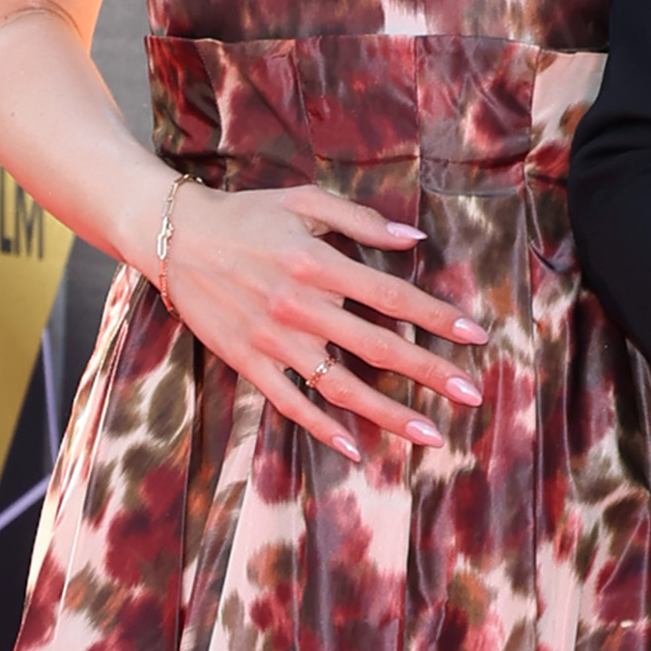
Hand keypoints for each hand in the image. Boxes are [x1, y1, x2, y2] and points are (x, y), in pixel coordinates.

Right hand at [156, 181, 488, 463]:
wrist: (173, 237)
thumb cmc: (246, 215)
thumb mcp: (304, 202)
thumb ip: (361, 219)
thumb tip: (415, 236)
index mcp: (318, 263)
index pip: (393, 296)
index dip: (437, 318)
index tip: (476, 337)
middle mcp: (300, 306)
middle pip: (378, 347)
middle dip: (431, 373)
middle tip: (473, 395)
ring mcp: (272, 340)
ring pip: (341, 386)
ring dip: (390, 414)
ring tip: (431, 434)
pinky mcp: (247, 362)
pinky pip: (291, 403)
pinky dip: (323, 429)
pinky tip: (355, 449)